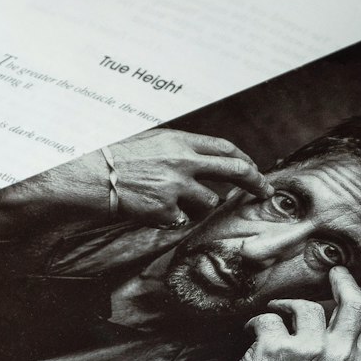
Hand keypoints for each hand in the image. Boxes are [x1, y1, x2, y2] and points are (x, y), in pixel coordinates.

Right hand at [93, 128, 272, 226]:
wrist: (94, 176)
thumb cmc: (122, 158)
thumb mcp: (154, 141)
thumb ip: (184, 149)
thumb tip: (214, 159)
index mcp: (180, 141)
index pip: (225, 148)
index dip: (245, 160)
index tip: (255, 170)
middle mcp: (183, 161)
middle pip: (235, 170)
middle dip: (256, 181)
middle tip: (266, 191)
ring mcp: (176, 186)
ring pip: (210, 202)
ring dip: (199, 204)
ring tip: (170, 197)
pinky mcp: (167, 209)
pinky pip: (184, 219)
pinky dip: (174, 218)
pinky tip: (154, 209)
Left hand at [195, 267, 360, 360]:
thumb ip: (342, 357)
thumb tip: (344, 320)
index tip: (350, 288)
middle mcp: (338, 358)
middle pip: (354, 302)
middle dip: (342, 280)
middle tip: (332, 273)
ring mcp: (308, 350)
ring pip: (307, 306)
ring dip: (286, 306)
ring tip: (275, 316)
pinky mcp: (276, 345)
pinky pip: (269, 316)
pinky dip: (255, 323)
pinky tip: (251, 336)